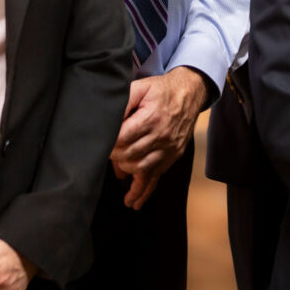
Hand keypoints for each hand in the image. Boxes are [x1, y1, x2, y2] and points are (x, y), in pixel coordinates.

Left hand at [110, 68, 206, 208]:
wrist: (189, 93)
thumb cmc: (161, 90)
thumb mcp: (141, 87)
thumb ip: (123, 100)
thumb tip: (107, 118)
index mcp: (150, 118)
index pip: (122, 139)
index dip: (109, 144)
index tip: (100, 145)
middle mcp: (160, 136)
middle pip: (130, 156)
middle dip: (114, 159)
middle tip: (106, 157)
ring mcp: (168, 148)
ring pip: (142, 171)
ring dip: (126, 179)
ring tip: (117, 185)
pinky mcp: (173, 156)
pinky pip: (157, 177)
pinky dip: (144, 192)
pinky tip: (134, 202)